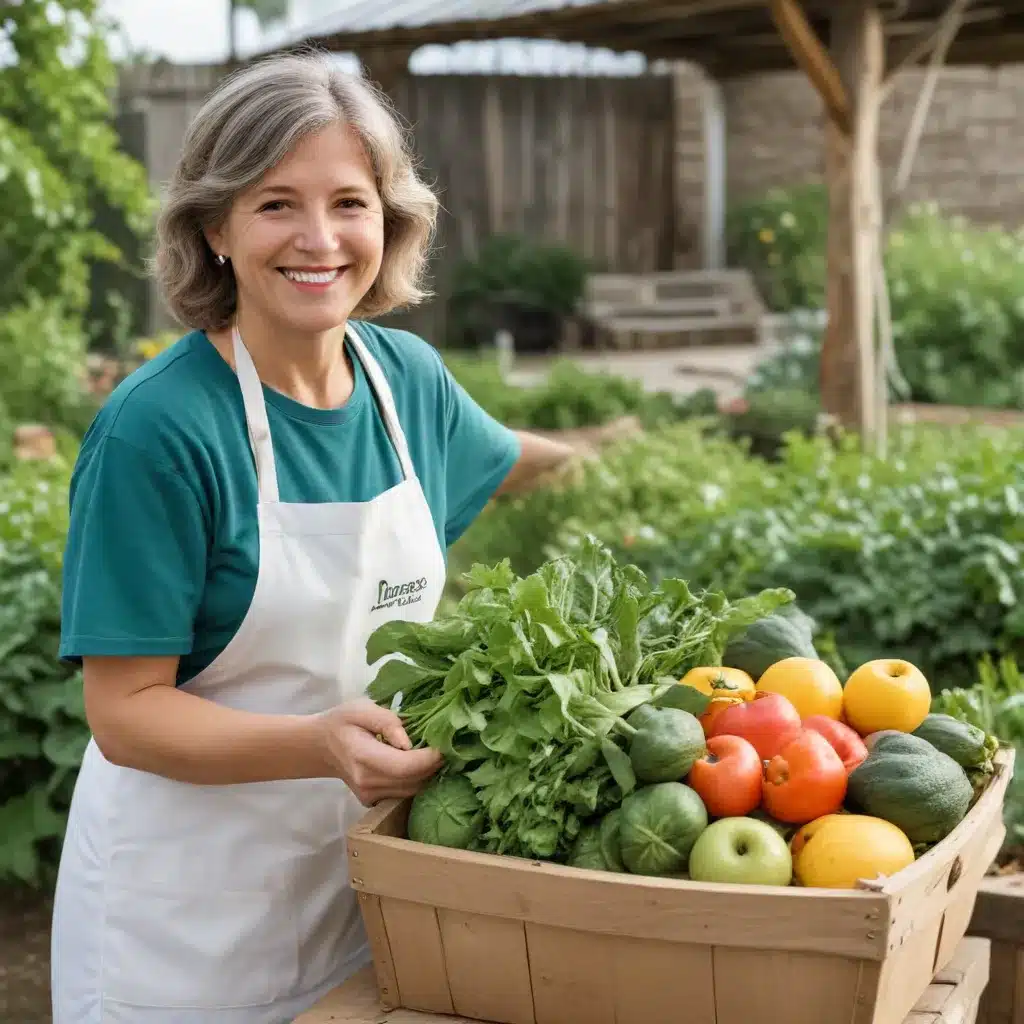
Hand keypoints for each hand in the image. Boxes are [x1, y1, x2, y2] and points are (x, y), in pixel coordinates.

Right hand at [316, 698, 442, 805]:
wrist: (322, 746)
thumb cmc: (343, 722)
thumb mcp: (362, 709)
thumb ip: (387, 722)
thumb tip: (409, 742)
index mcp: (363, 757)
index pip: (404, 767)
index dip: (429, 758)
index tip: (444, 743)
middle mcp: (367, 783)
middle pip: (413, 781)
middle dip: (433, 764)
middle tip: (444, 744)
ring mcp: (370, 797)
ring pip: (413, 790)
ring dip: (427, 772)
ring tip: (431, 751)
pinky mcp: (374, 802)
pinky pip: (405, 793)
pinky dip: (416, 779)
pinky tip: (417, 762)